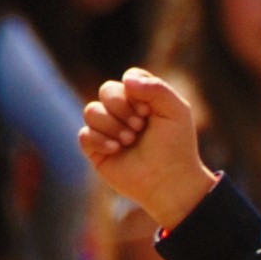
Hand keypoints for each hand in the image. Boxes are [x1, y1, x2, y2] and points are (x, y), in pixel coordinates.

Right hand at [80, 71, 220, 228]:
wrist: (169, 181)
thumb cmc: (176, 146)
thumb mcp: (176, 110)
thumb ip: (155, 87)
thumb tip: (125, 80)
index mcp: (142, 100)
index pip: (128, 78)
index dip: (135, 91)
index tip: (149, 111)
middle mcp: (123, 112)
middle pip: (106, 90)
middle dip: (121, 107)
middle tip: (139, 127)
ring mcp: (108, 130)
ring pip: (91, 110)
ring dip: (112, 125)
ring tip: (130, 140)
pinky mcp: (96, 150)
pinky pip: (84, 134)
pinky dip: (99, 140)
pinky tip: (116, 149)